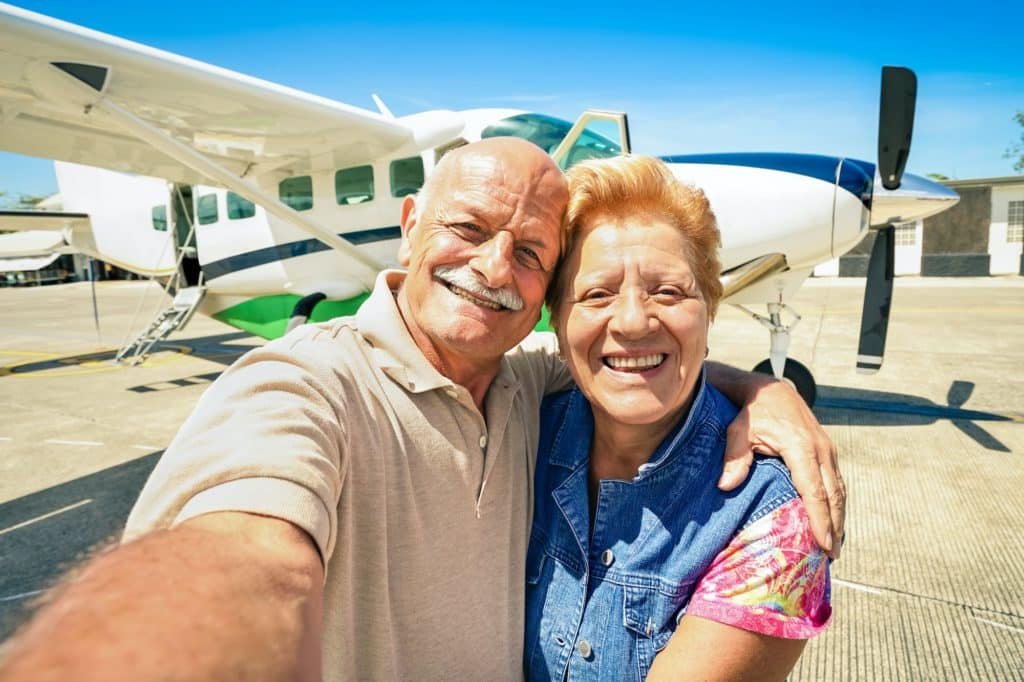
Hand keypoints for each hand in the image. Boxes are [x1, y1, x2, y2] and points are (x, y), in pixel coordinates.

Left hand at [718, 379, 844, 558]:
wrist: (771, 390)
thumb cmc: (752, 413)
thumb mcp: (738, 431)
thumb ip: (735, 458)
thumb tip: (725, 486)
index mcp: (801, 447)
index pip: (814, 490)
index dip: (821, 519)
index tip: (824, 544)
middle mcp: (821, 449)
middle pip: (833, 494)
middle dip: (835, 526)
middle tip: (832, 554)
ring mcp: (827, 449)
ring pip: (839, 489)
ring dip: (839, 517)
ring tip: (835, 545)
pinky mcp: (828, 450)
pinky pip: (836, 481)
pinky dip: (837, 502)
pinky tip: (834, 521)